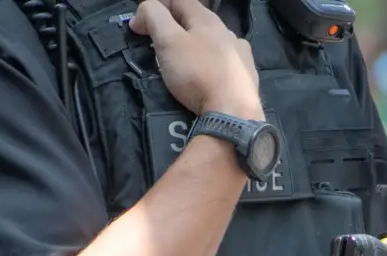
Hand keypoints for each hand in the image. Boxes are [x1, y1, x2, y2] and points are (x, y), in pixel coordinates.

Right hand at [130, 0, 262, 118]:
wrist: (232, 112)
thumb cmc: (197, 73)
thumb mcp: (168, 41)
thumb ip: (154, 18)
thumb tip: (144, 12)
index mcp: (207, 19)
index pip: (179, 0)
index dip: (155, 7)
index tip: (138, 27)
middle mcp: (228, 32)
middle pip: (197, 21)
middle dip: (175, 27)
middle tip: (158, 45)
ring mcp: (241, 54)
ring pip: (213, 42)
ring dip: (195, 46)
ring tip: (183, 62)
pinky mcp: (247, 77)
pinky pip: (226, 63)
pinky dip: (212, 63)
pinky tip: (209, 75)